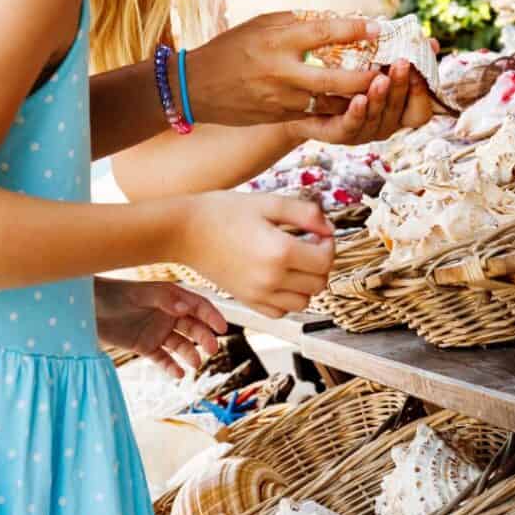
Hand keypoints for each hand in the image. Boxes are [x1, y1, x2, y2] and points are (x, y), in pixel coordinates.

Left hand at [94, 276, 227, 378]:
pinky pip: (163, 358)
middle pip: (194, 327)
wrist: (85, 309)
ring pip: (181, 344)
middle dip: (204, 338)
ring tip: (195, 365)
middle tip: (212, 349)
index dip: (211, 316)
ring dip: (190, 354)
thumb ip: (163, 300)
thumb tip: (185, 308)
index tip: (222, 328)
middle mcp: (168, 314)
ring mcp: (157, 331)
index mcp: (170, 297)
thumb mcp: (139, 295)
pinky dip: (171, 366)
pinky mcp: (145, 347)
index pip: (197, 306)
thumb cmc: (112, 294)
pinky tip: (177, 374)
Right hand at [180, 190, 335, 318]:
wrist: (186, 231)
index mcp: (280, 251)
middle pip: (318, 283)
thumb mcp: (269, 202)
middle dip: (321, 263)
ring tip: (297, 262)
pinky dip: (288, 299)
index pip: (325, 260)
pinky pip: (281, 312)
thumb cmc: (224, 212)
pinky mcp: (247, 301)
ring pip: (304, 302)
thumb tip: (328, 228)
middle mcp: (271, 279)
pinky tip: (281, 278)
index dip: (329, 244)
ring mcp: (258, 294)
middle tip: (310, 245)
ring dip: (308, 283)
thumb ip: (305, 213)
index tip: (319, 233)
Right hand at [184, 12, 383, 126]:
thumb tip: (335, 18)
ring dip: (358, 97)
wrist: (196, 88)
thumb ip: (297, 21)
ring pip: (332, 103)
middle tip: (388, 69)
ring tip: (377, 87)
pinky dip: (338, 108)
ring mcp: (282, 99)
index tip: (377, 27)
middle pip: (337, 78)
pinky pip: (317, 115)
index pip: (323, 32)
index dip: (354, 29)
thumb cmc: (231, 49)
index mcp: (276, 40)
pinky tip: (353, 102)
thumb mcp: (261, 24)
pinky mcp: (280, 117)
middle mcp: (282, 71)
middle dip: (368, 77)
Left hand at [286, 60, 435, 145]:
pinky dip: (357, 112)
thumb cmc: (347, 76)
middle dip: (402, 86)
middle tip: (402, 63)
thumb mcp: (374, 63)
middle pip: (400, 110)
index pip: (421, 111)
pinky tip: (358, 97)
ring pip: (377, 118)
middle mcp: (384, 124)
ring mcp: (363, 132)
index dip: (423, 92)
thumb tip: (432, 43)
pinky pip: (351, 126)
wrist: (304, 95)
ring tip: (381, 79)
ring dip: (381, 98)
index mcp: (397, 110)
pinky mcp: (339, 134)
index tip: (419, 67)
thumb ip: (399, 54)